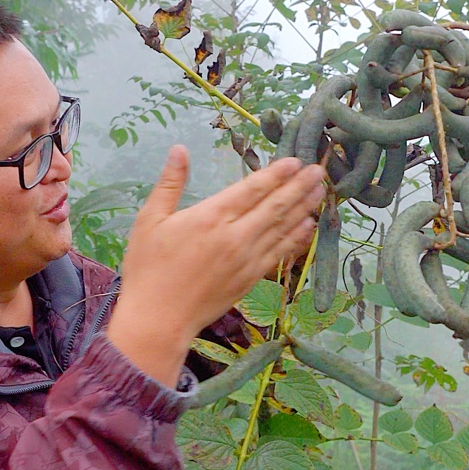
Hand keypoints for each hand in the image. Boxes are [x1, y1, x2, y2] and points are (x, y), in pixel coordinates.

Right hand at [105, 145, 324, 386]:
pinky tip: (309, 226)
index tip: (295, 161)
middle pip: (275, 206)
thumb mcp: (149, 220)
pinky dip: (296, 238)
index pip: (252, 189)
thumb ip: (170, 183)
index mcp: (211, 217)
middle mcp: (235, 236)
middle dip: (298, 186)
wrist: (158, 320)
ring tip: (320, 191)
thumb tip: (180, 149)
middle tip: (318, 170)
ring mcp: (247, 259)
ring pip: (282, 228)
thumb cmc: (148, 269)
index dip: (276, 174)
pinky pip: (280, 253)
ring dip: (303, 207)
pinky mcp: (251, 279)